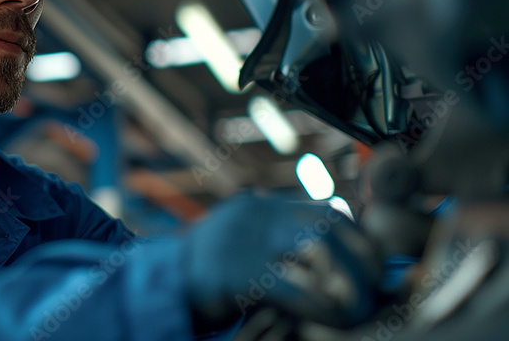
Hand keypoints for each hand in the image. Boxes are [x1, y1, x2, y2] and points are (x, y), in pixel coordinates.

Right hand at [183, 192, 380, 330]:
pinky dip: (325, 306)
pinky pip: (297, 287)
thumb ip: (279, 251)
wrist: (153, 290)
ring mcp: (244, 240)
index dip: (358, 241)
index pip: (326, 211)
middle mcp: (254, 215)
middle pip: (329, 223)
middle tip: (373, 292)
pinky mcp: (236, 273)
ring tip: (358, 308)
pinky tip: (336, 320)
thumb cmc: (202, 281)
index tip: (373, 269)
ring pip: (321, 245)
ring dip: (351, 280)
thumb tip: (336, 269)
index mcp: (257, 207)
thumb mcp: (242, 252)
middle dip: (363, 259)